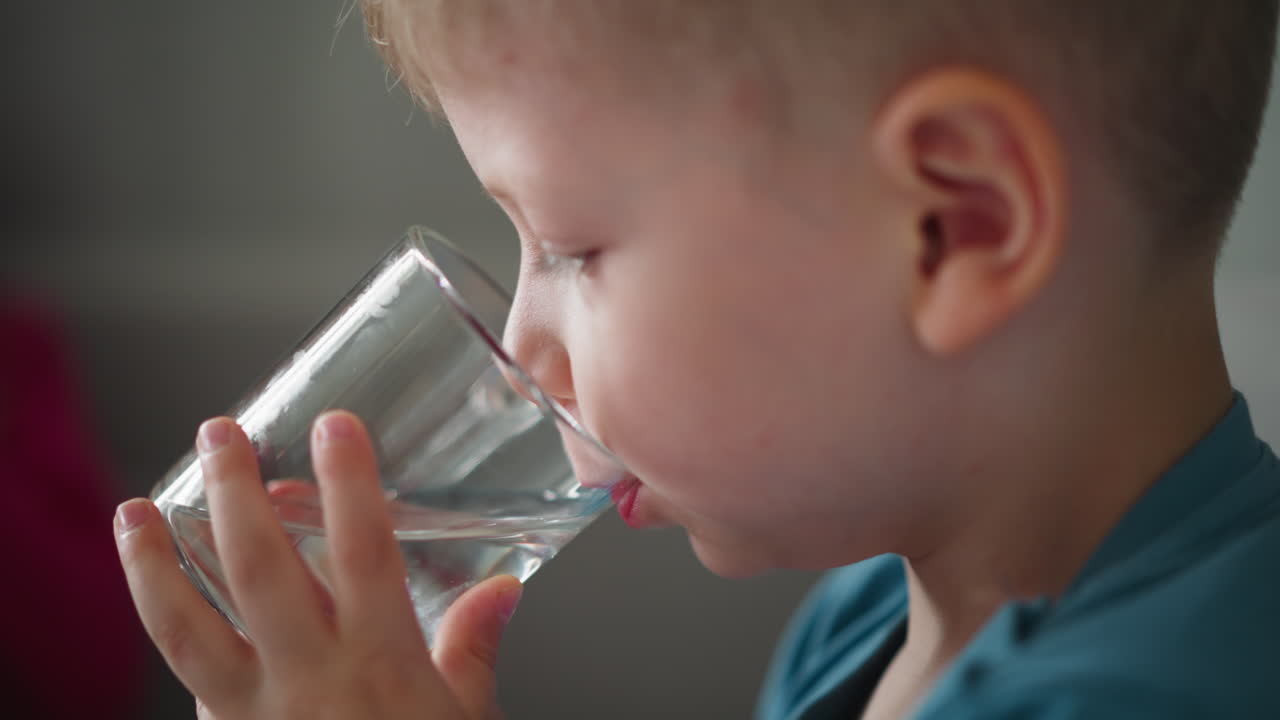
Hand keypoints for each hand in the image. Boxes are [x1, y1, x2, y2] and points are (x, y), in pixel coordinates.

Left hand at [115, 411, 520, 719]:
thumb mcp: (466, 719)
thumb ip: (474, 650)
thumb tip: (501, 591)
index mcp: (380, 663)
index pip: (362, 553)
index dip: (349, 485)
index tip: (336, 428)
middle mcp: (308, 679)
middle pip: (259, 569)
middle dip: (233, 492)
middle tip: (219, 435)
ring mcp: (255, 712)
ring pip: (187, 627)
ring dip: (154, 563)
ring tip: (132, 511)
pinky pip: (183, 676)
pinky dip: (161, 625)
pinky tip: (154, 589)